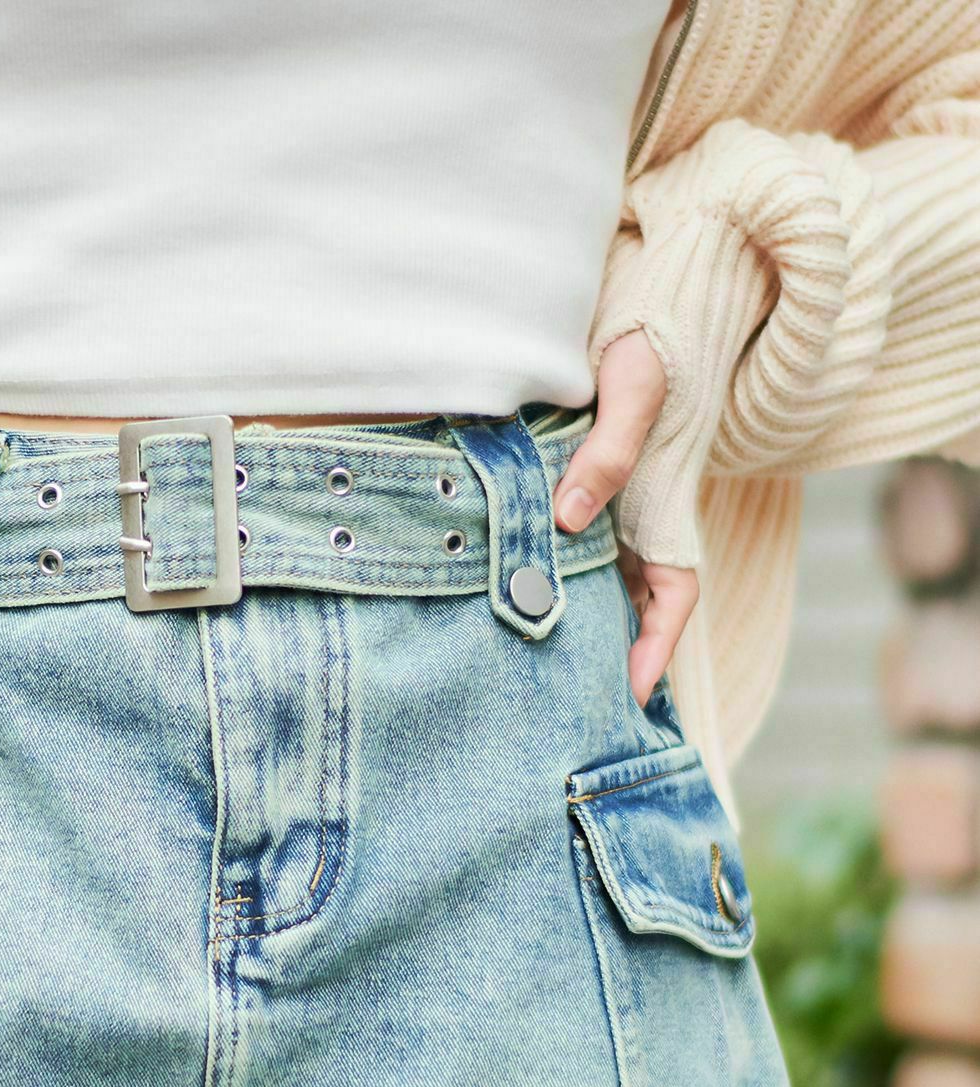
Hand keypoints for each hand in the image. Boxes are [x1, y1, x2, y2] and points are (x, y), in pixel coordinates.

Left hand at [553, 330, 698, 709]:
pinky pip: (558, 544)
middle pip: (625, 604)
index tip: (632, 695)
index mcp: (664, 505)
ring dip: (564, 623)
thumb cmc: (649, 340)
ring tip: (522, 674)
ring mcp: (605, 504)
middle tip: (564, 709)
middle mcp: (637, 515)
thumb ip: (606, 453)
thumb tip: (569, 518)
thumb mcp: (633, 390)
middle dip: (603, 657)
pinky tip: (497, 598)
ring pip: (590, 581)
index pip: (673, 595)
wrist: (644, 293)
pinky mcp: (574, 484)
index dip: (656, 648)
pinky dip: (536, 575)